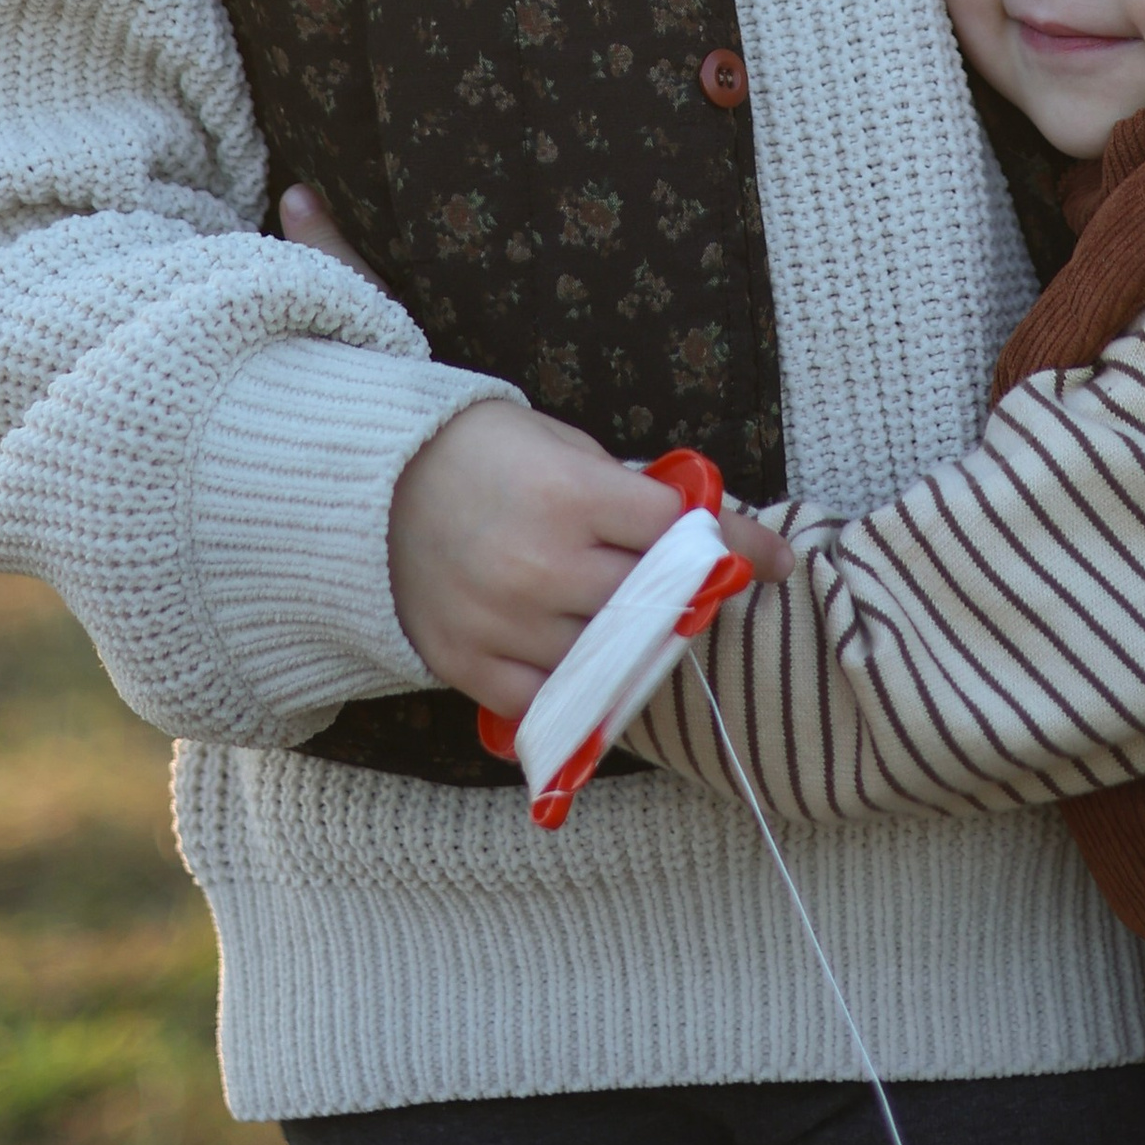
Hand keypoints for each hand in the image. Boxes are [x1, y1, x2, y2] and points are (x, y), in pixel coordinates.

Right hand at [282, 184, 792, 706]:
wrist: (370, 484)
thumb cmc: (483, 453)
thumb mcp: (563, 446)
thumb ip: (630, 491)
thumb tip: (711, 531)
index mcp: (570, 495)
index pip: (680, 532)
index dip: (733, 543)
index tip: (774, 560)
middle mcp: (540, 564)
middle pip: (653, 603)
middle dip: (685, 599)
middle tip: (699, 595)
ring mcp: (502, 620)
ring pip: (610, 657)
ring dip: (636, 646)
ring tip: (640, 626)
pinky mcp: (468, 663)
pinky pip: (547, 698)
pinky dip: (575, 687)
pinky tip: (587, 664)